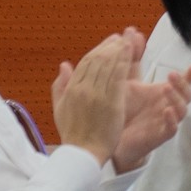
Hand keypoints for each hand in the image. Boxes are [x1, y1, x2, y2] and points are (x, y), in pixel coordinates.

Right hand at [48, 28, 147, 160]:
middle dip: (109, 47)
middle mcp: (83, 89)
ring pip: (107, 66)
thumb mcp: (59, 108)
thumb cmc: (73, 132)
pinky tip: (130, 54)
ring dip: (118, 51)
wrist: (83, 152)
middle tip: (120, 38)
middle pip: (97, 61)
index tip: (109, 42)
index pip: (85, 63)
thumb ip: (60, 86)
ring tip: (127, 41)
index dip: (99, 50)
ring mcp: (97, 95)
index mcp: (71, 89)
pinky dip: (123, 63)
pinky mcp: (111, 102)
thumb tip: (64, 65)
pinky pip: (118, 78)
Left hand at [112, 65, 190, 174]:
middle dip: (183, 84)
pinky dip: (171, 120)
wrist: (109, 136)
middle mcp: (167, 106)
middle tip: (171, 75)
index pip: (182, 83)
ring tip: (166, 88)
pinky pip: (171, 129)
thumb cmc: (122, 108)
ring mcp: (164, 121)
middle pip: (187, 95)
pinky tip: (166, 111)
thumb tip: (132, 32)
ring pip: (182, 110)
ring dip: (177, 98)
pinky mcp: (158, 136)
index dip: (190, 75)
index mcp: (162, 94)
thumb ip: (130, 58)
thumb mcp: (125, 80)